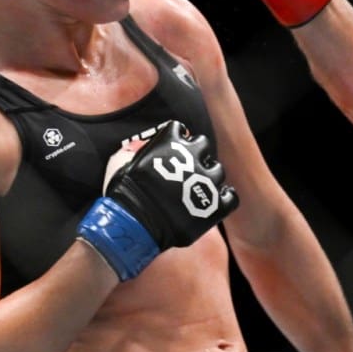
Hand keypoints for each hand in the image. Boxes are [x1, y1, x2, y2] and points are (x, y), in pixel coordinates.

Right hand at [76, 121, 239, 280]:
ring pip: (218, 170)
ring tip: (198, 188)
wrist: (135, 222)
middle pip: (203, 145)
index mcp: (171, 142)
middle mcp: (193, 156)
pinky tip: (215, 202)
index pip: (179, 129)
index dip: (176, 139)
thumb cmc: (125, 194)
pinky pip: (230, 196)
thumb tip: (140, 146)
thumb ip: (136, 151)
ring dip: (209, 177)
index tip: (173, 147)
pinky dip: (225, 198)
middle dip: (196, 154)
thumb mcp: (121, 163)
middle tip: (187, 168)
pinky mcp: (215, 204)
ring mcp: (207, 180)